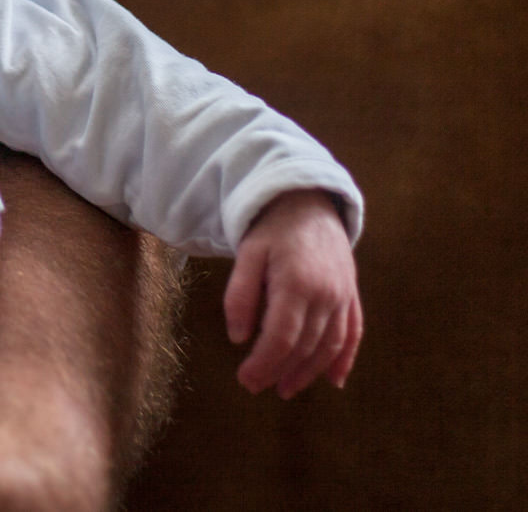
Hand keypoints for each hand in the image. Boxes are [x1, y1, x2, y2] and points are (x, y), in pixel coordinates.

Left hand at [224, 188, 361, 396]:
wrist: (312, 205)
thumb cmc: (273, 231)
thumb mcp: (247, 254)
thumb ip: (240, 295)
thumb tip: (239, 337)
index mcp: (297, 284)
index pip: (282, 337)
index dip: (264, 363)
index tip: (246, 379)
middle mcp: (327, 295)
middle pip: (305, 346)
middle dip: (280, 371)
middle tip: (256, 386)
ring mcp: (344, 297)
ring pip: (330, 345)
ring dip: (309, 372)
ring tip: (286, 388)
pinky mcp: (352, 296)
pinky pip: (353, 333)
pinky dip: (345, 359)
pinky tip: (335, 380)